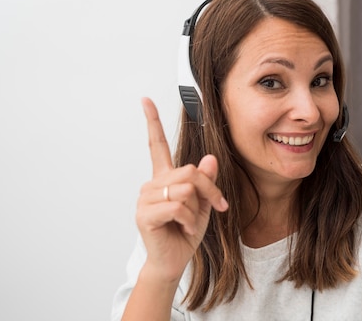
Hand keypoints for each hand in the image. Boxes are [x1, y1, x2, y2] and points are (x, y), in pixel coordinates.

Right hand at [136, 97, 227, 282]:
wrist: (173, 260)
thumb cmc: (185, 232)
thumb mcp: (203, 204)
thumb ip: (205, 182)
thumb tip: (209, 159)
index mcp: (164, 178)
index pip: (156, 145)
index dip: (152, 122)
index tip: (145, 100)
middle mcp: (152, 184)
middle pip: (190, 171)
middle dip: (209, 190)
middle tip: (216, 206)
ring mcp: (146, 199)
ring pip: (185, 189)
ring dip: (197, 210)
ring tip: (190, 224)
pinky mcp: (145, 214)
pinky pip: (178, 207)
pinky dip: (190, 220)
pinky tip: (185, 230)